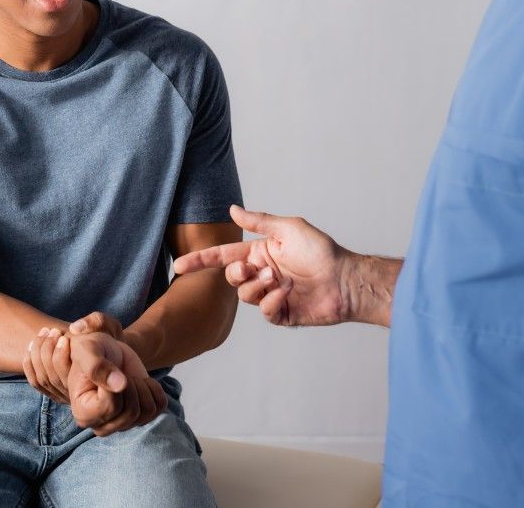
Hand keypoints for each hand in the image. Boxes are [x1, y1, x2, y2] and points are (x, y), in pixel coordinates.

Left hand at [21, 311, 126, 403]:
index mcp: (90, 383)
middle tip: (50, 330)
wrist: (113, 352)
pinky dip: (30, 364)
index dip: (58, 354)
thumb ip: (96, 322)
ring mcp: (66, 395)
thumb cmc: (110, 337)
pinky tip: (31, 346)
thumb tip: (75, 328)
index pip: (64, 375)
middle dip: (45, 350)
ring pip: (42, 380)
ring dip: (36, 354)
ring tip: (44, 333)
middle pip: (49, 378)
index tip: (60, 333)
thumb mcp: (109, 326)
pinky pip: (37, 383)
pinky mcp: (58, 392)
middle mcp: (76, 394)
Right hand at [65, 332, 166, 436]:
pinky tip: (139, 381)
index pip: (110, 408)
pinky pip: (160, 406)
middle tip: (119, 373)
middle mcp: (101, 425)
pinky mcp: (140, 417)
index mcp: (83, 414)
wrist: (106, 350)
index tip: (108, 371)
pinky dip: (154, 388)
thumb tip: (120, 386)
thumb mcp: (87, 350)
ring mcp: (122, 424)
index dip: (116, 386)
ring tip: (127, 377)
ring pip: (147, 411)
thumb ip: (97, 366)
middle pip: (131, 413)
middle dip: (131, 385)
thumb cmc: (91, 349)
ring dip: (142, 386)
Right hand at [172, 204, 350, 326]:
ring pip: (245, 296)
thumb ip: (259, 221)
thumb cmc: (321, 251)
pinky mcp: (282, 313)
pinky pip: (264, 312)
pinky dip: (272, 302)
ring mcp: (271, 295)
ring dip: (260, 287)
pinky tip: (287, 294)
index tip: (179, 266)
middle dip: (238, 274)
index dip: (200, 261)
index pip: (223, 256)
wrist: (345, 280)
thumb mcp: (288, 228)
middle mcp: (263, 273)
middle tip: (254, 269)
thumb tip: (233, 210)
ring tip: (281, 280)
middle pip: (231, 278)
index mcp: (260, 253)